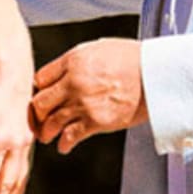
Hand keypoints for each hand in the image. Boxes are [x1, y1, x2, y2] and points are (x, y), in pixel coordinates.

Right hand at [0, 67, 35, 193]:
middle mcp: (23, 141)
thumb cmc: (9, 77)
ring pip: (7, 179)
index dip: (20, 182)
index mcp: (27, 132)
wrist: (9, 68)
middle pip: (19, 177)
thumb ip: (7, 115)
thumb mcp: (11, 101)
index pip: (24, 164)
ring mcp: (11, 142)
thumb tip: (0, 114)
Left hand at [32, 38, 148, 154]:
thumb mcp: (99, 47)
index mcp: (73, 61)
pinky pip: (71, 137)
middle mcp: (73, 82)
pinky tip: (64, 146)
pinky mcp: (96, 122)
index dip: (38, 89)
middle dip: (38, 113)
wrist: (155, 74)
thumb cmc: (132, 58)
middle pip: (40, 102)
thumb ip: (77, 60)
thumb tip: (64, 71)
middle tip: (39, 119)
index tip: (40, 96)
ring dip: (46, 132)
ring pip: (51, 122)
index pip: (40, 79)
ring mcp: (84, 103)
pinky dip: (64, 144)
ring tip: (46, 136)